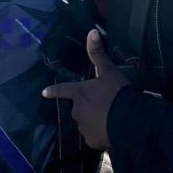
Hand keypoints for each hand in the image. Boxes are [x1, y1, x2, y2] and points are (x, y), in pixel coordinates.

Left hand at [42, 29, 128, 148]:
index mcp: (79, 93)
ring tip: (110, 118)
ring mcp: (83, 127)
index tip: (44, 93)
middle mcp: (77, 111)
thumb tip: (92, 31)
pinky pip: (94, 136)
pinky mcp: (91, 141)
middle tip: (104, 106)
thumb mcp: (109, 72)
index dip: (54, 91)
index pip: (63, 90)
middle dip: (88, 107)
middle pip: (79, 108)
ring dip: (94, 120)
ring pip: (86, 123)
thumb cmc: (116, 93)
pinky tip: (112, 130)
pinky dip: (100, 134)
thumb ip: (98, 54)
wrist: (128, 120)